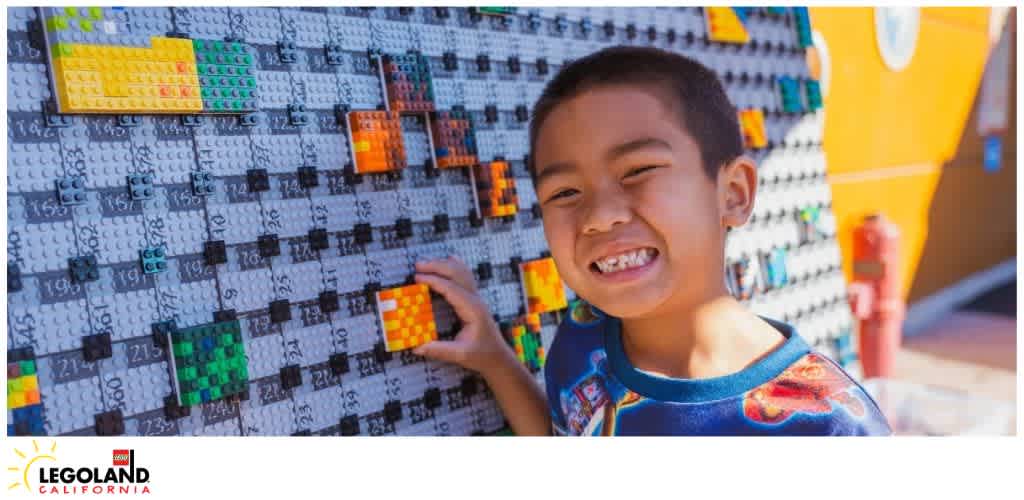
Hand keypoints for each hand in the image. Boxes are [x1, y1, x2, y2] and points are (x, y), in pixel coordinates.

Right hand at [412, 256, 514, 375]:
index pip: (451, 288)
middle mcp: (475, 300)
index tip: (417, 278)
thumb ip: (439, 350)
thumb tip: (417, 347)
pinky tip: (449, 260)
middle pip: (457, 274)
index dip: (434, 281)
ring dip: (444, 264)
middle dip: (437, 266)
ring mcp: (476, 298)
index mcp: (472, 310)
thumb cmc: (481, 355)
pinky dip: (455, 267)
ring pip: (462, 272)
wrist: (497, 357)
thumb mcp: (460, 355)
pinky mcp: (474, 300)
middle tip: (417, 266)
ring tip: (425, 263)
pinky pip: (465, 277)